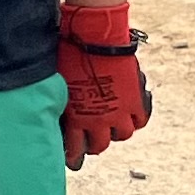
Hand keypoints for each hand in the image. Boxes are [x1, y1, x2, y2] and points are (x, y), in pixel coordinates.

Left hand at [56, 1, 153, 169]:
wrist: (95, 38)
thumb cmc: (70, 54)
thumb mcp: (59, 84)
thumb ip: (61, 101)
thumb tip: (55, 106)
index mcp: (76, 118)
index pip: (75, 148)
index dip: (74, 155)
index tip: (72, 157)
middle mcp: (98, 120)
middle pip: (100, 145)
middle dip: (95, 144)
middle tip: (93, 139)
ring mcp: (119, 111)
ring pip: (122, 135)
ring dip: (117, 132)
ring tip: (113, 125)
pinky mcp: (135, 100)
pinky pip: (140, 120)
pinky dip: (136, 119)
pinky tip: (131, 115)